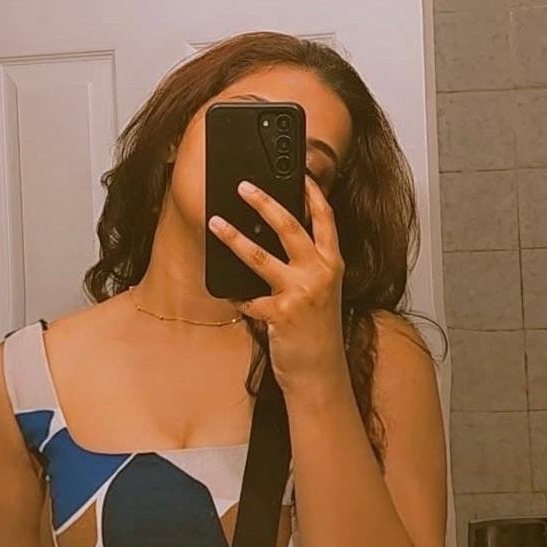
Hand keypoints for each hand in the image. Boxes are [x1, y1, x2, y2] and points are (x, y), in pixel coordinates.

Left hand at [207, 175, 348, 397]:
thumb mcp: (320, 291)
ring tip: (215, 223)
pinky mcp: (280, 312)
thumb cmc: (316, 331)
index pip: (325, 219)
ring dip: (233, 237)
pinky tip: (229, 295)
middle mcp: (319, 273)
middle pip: (289, 225)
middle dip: (264, 201)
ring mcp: (300, 292)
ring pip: (259, 255)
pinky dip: (236, 296)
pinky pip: (248, 297)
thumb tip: (271, 236)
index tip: (298, 173)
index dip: (312, 193)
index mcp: (331, 264)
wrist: (319, 373)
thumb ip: (305, 265)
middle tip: (243, 186)